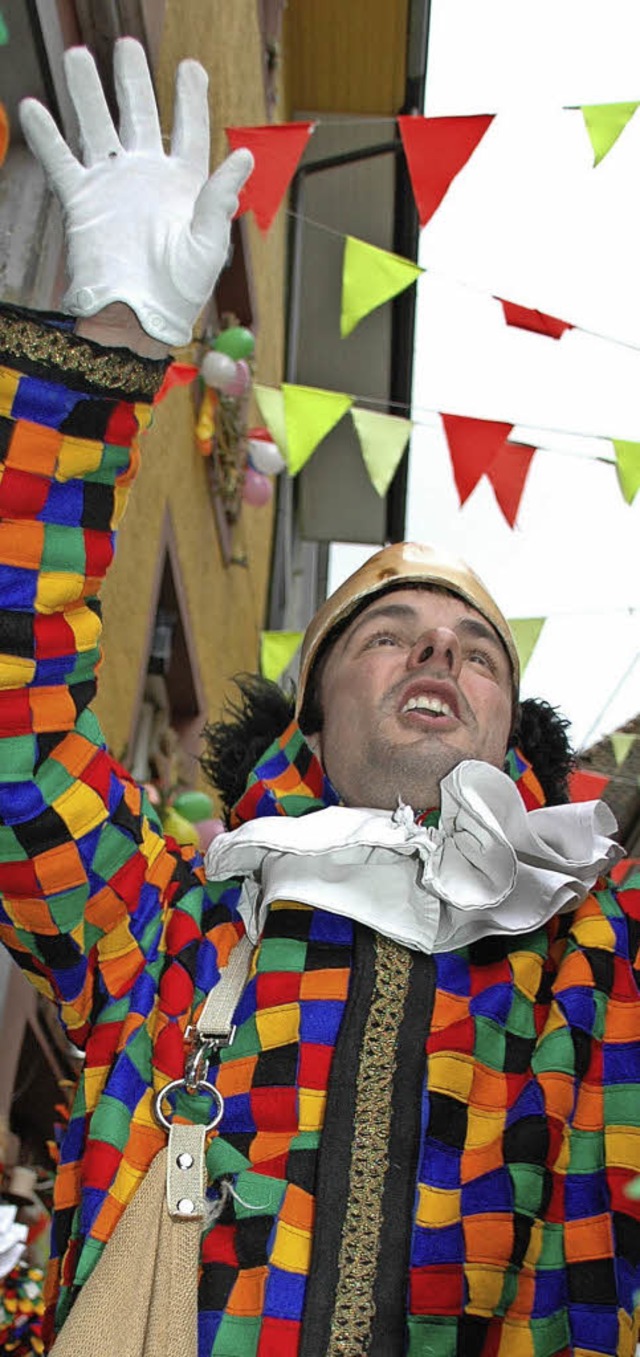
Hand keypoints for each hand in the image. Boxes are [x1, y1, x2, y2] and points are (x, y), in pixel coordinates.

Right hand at [19, 39, 252, 346]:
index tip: (190, 67)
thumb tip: (244, 155)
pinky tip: (34, 106)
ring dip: (87, 92)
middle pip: (139, 115)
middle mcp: (147, 177)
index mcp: (184, 183)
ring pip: (97, 126)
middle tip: (125, 46)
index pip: (188, 130)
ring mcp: (113, 185)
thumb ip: (220, 197)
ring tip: (78, 56)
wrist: (138, 318)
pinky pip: (62, 160)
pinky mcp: (83, 201)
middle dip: (133, 79)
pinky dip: (48, 135)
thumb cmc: (182, 290)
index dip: (190, 97)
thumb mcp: (209, 243)